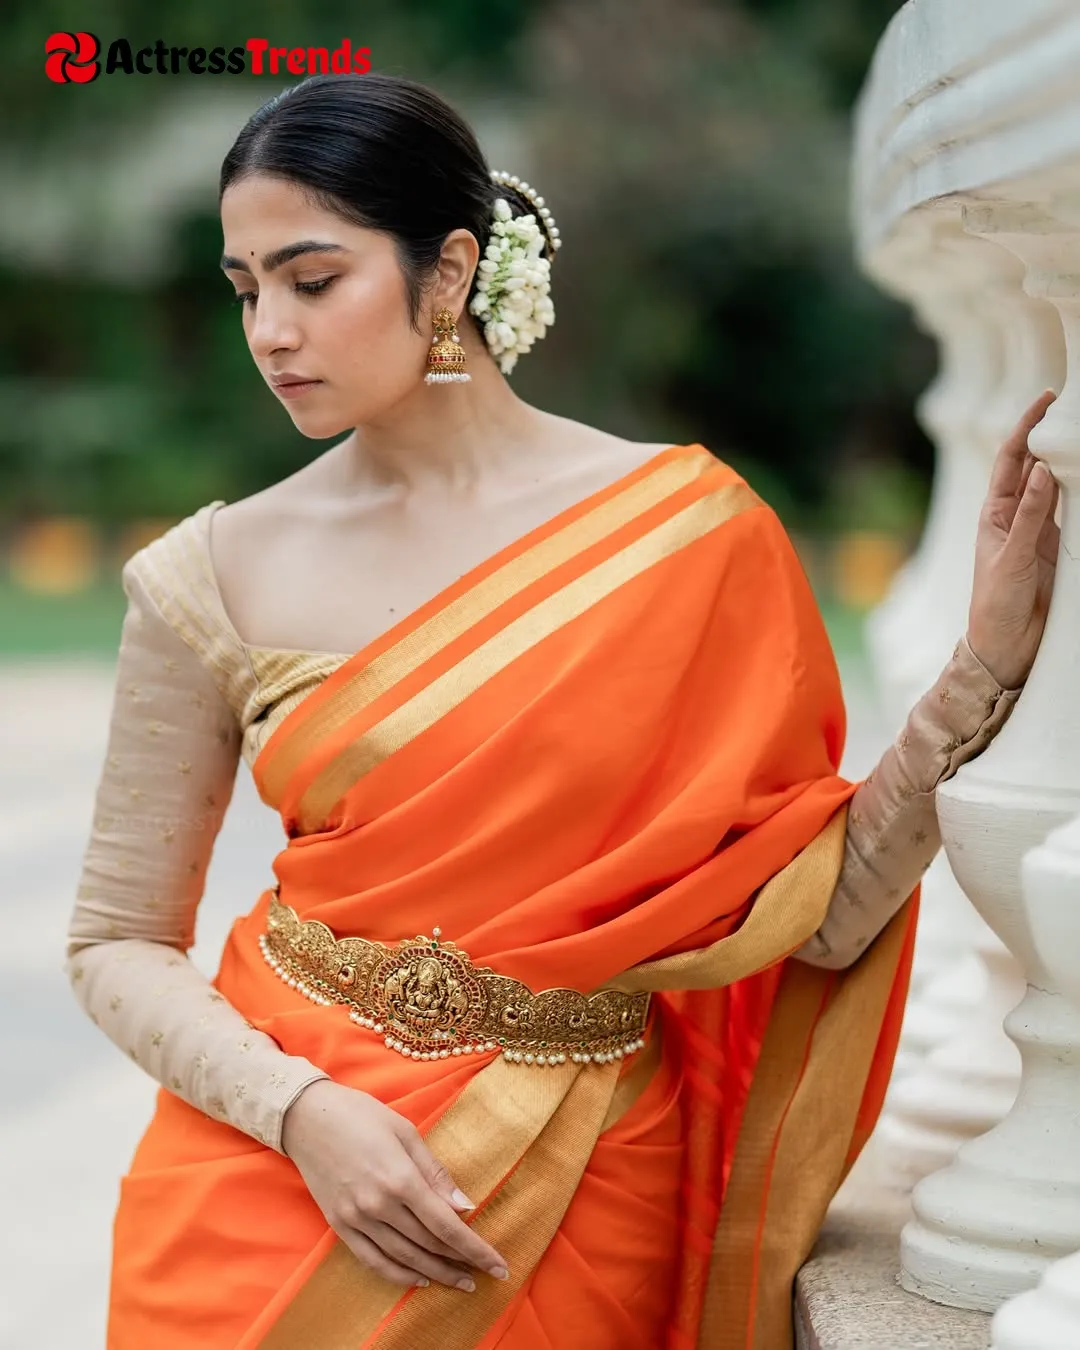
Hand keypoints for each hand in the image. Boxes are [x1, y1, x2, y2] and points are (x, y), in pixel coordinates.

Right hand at [280, 1078, 509, 1291]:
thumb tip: (465, 1206)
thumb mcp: (405, 1132)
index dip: (475, 1248)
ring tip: (460, 1281)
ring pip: (404, 1258)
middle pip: (428, 1245)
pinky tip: (419, 1279)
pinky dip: (398, 1274)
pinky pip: (373, 1260)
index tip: (498, 1265)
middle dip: (461, 1262)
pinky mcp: (339, 1225)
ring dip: (435, 1273)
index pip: (446, 1225)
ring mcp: (356, 1218)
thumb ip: (435, 1172)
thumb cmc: (361, 1115)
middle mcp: (378, 1205)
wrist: (307, 1117)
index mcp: (400, 1178)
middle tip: (484, 1273)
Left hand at [966, 388, 1060, 689]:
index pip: (1010, 461)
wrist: (1006, 647)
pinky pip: (1073, 512)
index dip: (1025, 428)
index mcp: (994, 514)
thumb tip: (1042, 472)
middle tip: (1072, 407)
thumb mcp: (1011, 557)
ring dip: (1068, 461)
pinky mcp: (1060, 547)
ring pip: (1057, 486)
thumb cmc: (994, 605)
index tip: (1044, 400)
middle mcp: (1016, 516)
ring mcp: (1040, 531)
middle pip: (1036, 467)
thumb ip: (1029, 516)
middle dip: (1050, 436)